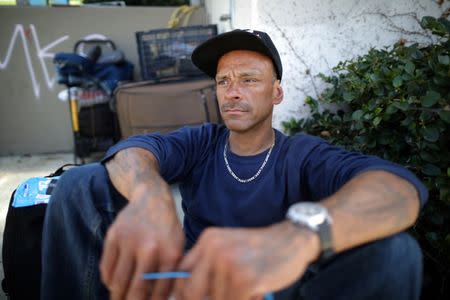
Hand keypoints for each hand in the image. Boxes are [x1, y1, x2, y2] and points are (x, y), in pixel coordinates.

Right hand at [99, 184, 183, 299]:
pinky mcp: (113, 236)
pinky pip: (106, 267)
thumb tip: (164, 299)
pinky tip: (112, 283)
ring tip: (118, 299)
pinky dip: (108, 280)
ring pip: (118, 281)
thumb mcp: (178, 248)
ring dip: (117, 295)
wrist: (152, 198)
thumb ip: (172, 273)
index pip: (160, 292)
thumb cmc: (167, 229)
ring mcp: (130, 241)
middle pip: (136, 290)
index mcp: (171, 254)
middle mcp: (150, 248)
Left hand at [174, 222, 319, 299]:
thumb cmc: (260, 250)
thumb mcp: (228, 248)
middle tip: (224, 297)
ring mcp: (229, 264)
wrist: (292, 240)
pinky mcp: (245, 279)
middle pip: (191, 291)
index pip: (182, 273)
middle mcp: (214, 250)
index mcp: (208, 240)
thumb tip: (186, 294)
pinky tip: (256, 293)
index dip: (181, 293)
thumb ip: (208, 266)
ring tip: (247, 290)